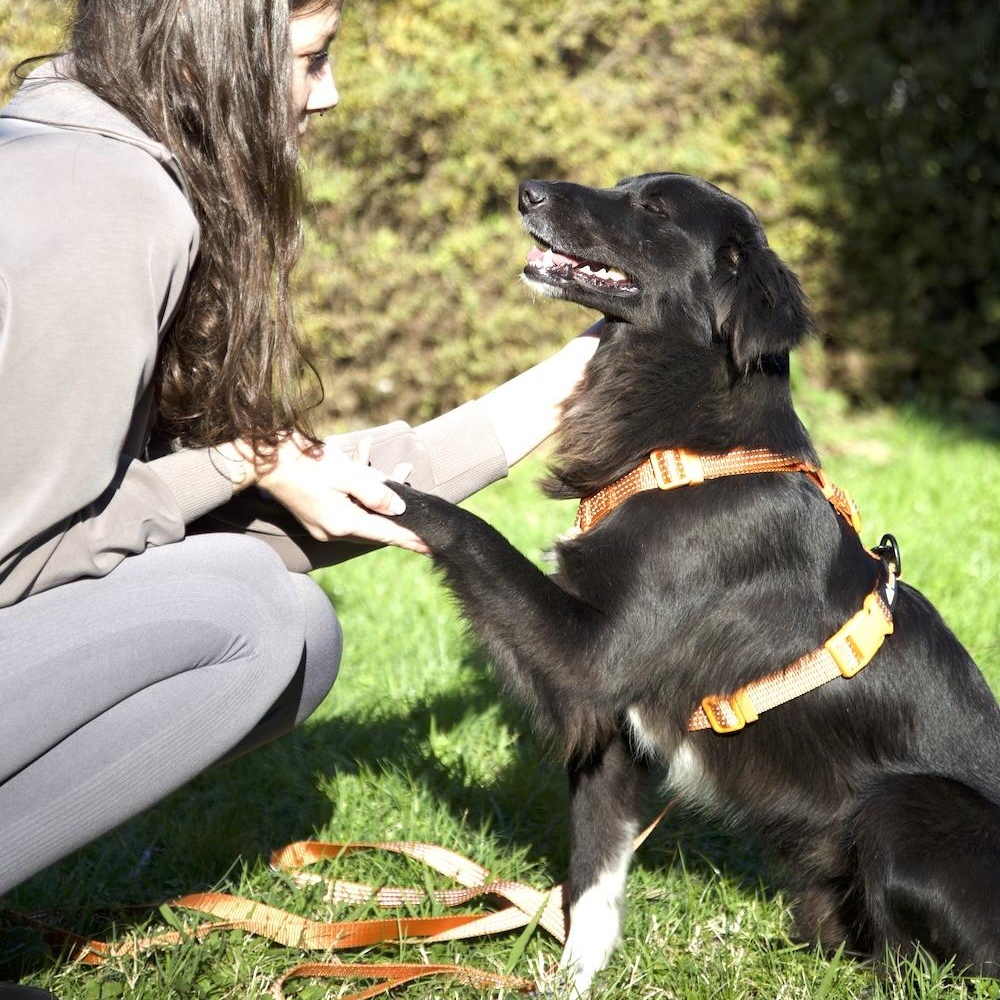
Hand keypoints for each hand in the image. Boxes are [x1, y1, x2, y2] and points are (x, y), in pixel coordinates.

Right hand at [216, 435, 427, 551]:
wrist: (263, 460)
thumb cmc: (305, 463)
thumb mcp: (346, 474)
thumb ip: (376, 492)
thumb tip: (398, 509)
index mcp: (343, 524)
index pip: (387, 534)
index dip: (411, 538)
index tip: (432, 545)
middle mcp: (334, 530)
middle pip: (377, 528)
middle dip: (400, 519)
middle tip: (425, 522)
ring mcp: (324, 524)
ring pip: (364, 515)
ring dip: (382, 499)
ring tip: (403, 474)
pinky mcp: (318, 514)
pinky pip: (349, 507)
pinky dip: (362, 491)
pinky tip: (368, 463)